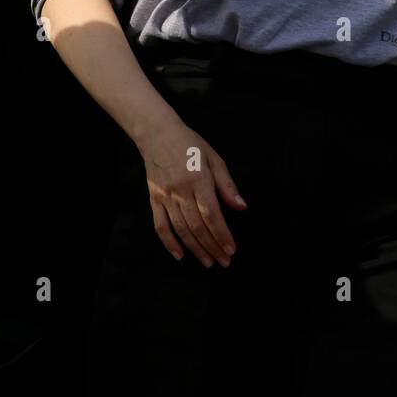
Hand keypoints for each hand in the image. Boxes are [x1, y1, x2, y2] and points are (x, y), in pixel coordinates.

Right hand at [139, 119, 247, 268]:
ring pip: (180, 229)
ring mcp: (165, 196)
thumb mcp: (214, 158)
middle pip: (197, 226)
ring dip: (195, 249)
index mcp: (198, 179)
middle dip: (212, 246)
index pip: (212, 214)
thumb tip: (242, 207)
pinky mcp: (154, 199)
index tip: (232, 249)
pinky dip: (169, 243)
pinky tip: (180, 255)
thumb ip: (227, 185)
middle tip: (224, 262)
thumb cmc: (190, 145)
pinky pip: (160, 226)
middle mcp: (180, 190)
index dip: (222, 234)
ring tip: (208, 262)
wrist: (158, 135)